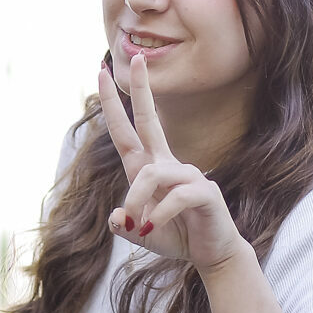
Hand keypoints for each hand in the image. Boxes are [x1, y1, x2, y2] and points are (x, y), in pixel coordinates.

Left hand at [98, 54, 249, 274]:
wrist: (212, 254)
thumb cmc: (177, 237)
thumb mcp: (140, 234)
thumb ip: (124, 225)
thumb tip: (118, 218)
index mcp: (149, 168)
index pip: (128, 131)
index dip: (114, 105)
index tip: (101, 74)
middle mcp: (168, 165)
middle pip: (150, 120)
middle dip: (141, 90)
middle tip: (135, 58)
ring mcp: (189, 175)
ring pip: (151, 174)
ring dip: (137, 201)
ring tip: (140, 226)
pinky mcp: (205, 192)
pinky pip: (174, 196)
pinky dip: (159, 214)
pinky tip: (154, 228)